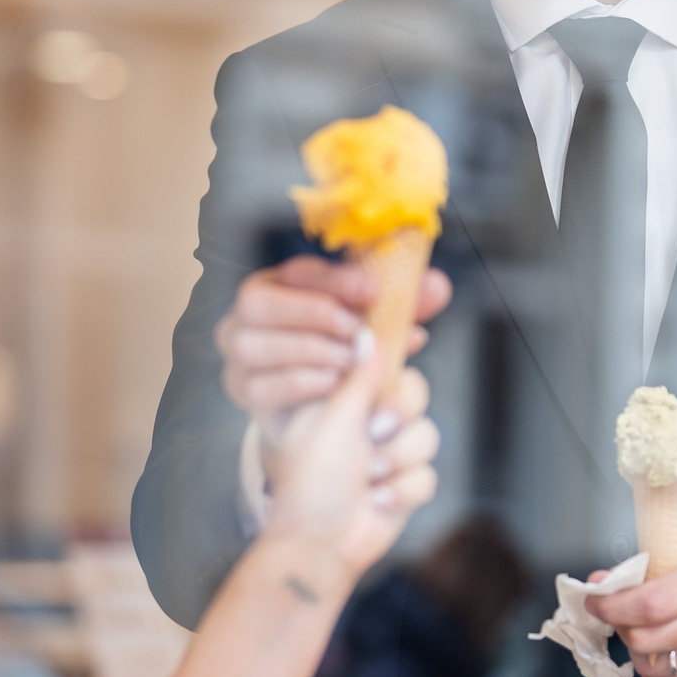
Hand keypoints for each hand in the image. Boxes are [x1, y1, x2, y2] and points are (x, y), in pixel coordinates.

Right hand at [217, 254, 450, 427]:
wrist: (316, 406)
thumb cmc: (342, 350)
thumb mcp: (373, 324)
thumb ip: (403, 304)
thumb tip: (438, 286)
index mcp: (278, 283)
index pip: (296, 271)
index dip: (334, 279)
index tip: (373, 290)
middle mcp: (245, 314)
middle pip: (259, 302)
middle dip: (314, 314)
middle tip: (359, 332)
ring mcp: (238, 354)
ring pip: (256, 344)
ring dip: (310, 351)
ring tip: (351, 361)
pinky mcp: (242, 390)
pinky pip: (262, 385)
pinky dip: (302, 383)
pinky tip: (333, 384)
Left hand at [262, 332, 439, 579]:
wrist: (318, 544)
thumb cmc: (312, 480)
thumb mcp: (332, 421)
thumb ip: (358, 379)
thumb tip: (370, 335)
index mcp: (345, 397)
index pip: (384, 363)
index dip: (394, 362)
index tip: (397, 361)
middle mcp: (369, 419)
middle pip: (415, 393)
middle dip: (398, 414)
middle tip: (373, 431)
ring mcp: (390, 451)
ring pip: (427, 435)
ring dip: (397, 459)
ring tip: (367, 477)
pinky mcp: (406, 483)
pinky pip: (428, 474)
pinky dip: (402, 490)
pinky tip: (376, 501)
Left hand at [587, 546, 676, 676]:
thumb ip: (640, 572)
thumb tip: (599, 585)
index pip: (650, 603)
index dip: (613, 607)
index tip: (596, 604)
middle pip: (647, 639)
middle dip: (622, 630)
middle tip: (622, 620)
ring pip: (653, 669)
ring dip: (638, 655)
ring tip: (647, 637)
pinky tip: (662, 656)